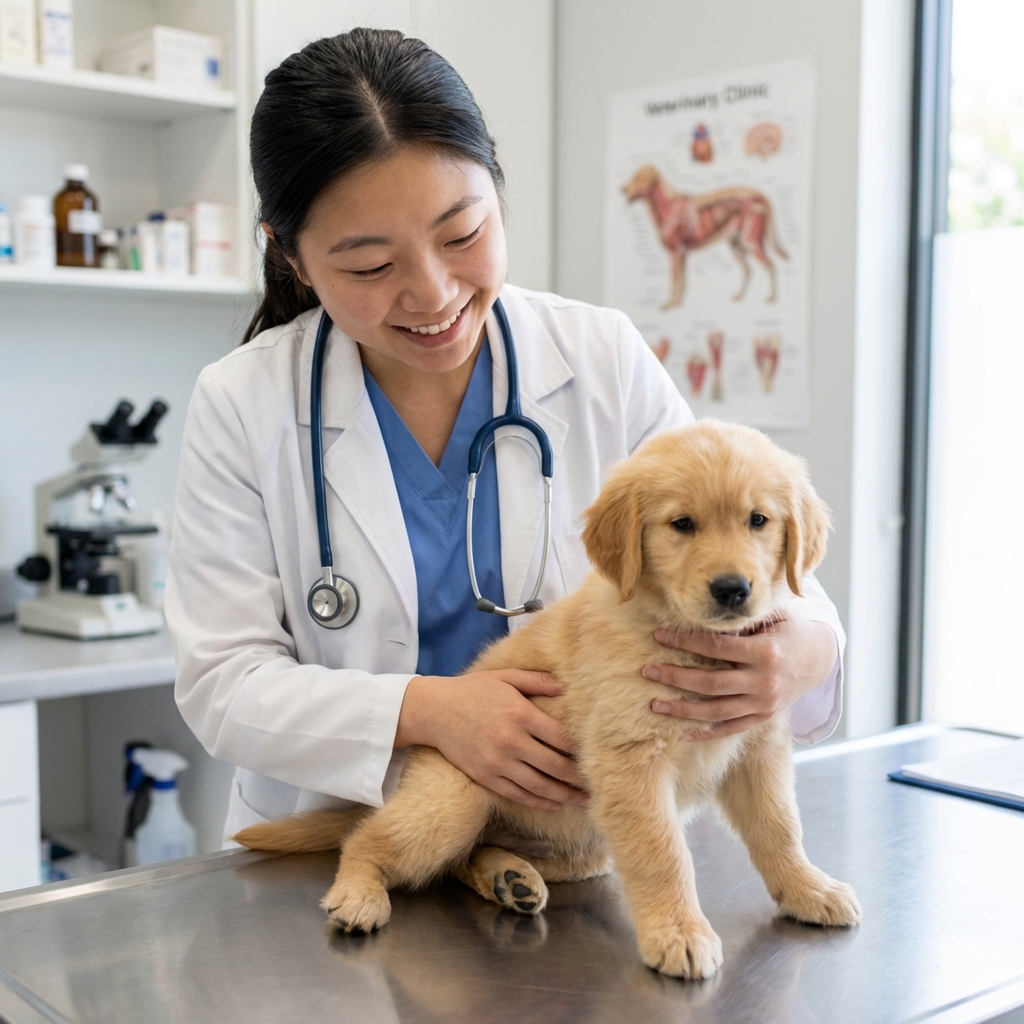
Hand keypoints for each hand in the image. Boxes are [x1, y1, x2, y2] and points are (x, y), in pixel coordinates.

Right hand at [395, 669, 588, 810]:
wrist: (434, 711)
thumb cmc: (473, 690)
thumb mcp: (505, 677)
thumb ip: (537, 681)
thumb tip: (566, 687)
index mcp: (520, 714)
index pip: (560, 737)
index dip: (581, 749)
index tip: (596, 755)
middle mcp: (511, 741)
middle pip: (555, 765)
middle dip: (578, 777)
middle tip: (597, 785)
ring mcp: (498, 762)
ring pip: (539, 785)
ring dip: (565, 795)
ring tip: (584, 801)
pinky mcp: (486, 777)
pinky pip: (518, 794)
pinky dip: (539, 801)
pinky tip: (555, 803)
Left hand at [643, 616, 837, 740]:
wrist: (818, 658)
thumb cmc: (788, 630)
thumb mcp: (771, 617)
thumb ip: (741, 620)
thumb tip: (701, 613)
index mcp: (766, 652)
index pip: (717, 648)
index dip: (686, 642)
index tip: (659, 635)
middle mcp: (764, 682)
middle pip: (711, 683)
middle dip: (676, 677)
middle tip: (648, 671)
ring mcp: (764, 704)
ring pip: (717, 711)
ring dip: (683, 709)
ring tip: (655, 704)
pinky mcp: (763, 718)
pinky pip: (730, 729)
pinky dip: (705, 733)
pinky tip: (680, 733)